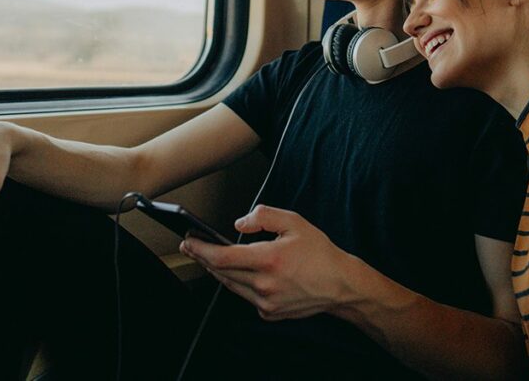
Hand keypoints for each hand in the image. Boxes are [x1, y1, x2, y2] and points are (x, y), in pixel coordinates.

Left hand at [180, 205, 353, 320]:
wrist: (340, 285)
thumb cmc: (319, 253)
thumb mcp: (295, 222)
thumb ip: (264, 216)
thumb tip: (238, 224)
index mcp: (269, 259)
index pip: (223, 256)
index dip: (201, 249)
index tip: (189, 241)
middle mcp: (264, 284)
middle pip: (221, 272)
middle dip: (203, 257)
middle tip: (192, 246)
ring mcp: (265, 302)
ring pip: (230, 285)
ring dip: (217, 270)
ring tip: (209, 256)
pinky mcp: (269, 312)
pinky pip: (245, 296)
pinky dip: (239, 283)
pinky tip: (241, 272)